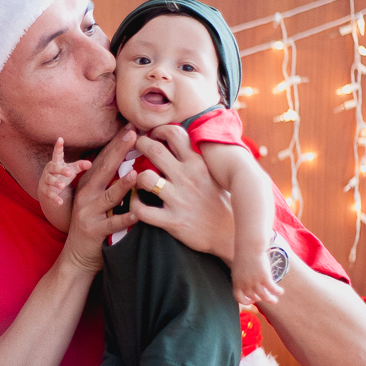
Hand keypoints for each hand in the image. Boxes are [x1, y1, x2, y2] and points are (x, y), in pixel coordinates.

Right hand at [38, 137, 91, 206]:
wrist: (48, 188)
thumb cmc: (62, 174)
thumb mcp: (71, 169)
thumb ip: (80, 166)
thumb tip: (90, 163)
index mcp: (56, 162)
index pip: (57, 154)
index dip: (58, 147)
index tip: (60, 139)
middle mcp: (49, 170)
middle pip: (54, 168)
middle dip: (61, 170)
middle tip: (69, 172)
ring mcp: (46, 180)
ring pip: (50, 181)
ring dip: (56, 183)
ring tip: (62, 186)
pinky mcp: (45, 191)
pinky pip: (49, 194)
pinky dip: (54, 198)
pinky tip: (60, 202)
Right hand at [61, 128, 139, 273]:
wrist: (76, 257)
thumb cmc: (93, 226)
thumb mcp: (97, 200)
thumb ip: (110, 183)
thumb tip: (132, 164)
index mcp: (89, 185)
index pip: (104, 159)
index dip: (116, 142)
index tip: (131, 125)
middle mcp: (87, 195)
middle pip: (105, 169)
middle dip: (119, 150)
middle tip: (134, 134)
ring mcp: (89, 213)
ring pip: (109, 196)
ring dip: (123, 185)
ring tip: (136, 173)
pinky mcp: (95, 231)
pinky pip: (113, 224)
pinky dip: (125, 219)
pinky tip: (137, 214)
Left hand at [128, 124, 234, 260]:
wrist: (231, 235)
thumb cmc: (222, 203)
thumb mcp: (216, 174)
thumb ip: (200, 158)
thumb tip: (188, 139)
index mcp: (199, 163)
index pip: (175, 133)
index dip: (158, 130)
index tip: (153, 135)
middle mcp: (187, 178)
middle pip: (154, 150)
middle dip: (141, 145)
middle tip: (137, 149)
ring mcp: (179, 199)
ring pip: (144, 178)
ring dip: (135, 178)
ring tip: (138, 181)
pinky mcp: (173, 221)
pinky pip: (142, 210)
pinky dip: (134, 205)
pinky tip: (137, 204)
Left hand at [231, 249, 283, 304]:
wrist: (249, 246)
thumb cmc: (244, 255)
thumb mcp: (238, 269)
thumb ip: (241, 278)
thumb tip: (246, 286)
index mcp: (236, 282)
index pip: (239, 298)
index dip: (246, 301)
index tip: (252, 300)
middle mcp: (245, 284)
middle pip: (253, 297)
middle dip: (260, 299)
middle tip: (266, 297)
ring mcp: (255, 281)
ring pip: (264, 296)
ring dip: (270, 300)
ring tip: (274, 300)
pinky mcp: (264, 277)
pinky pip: (272, 289)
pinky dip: (277, 291)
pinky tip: (280, 291)